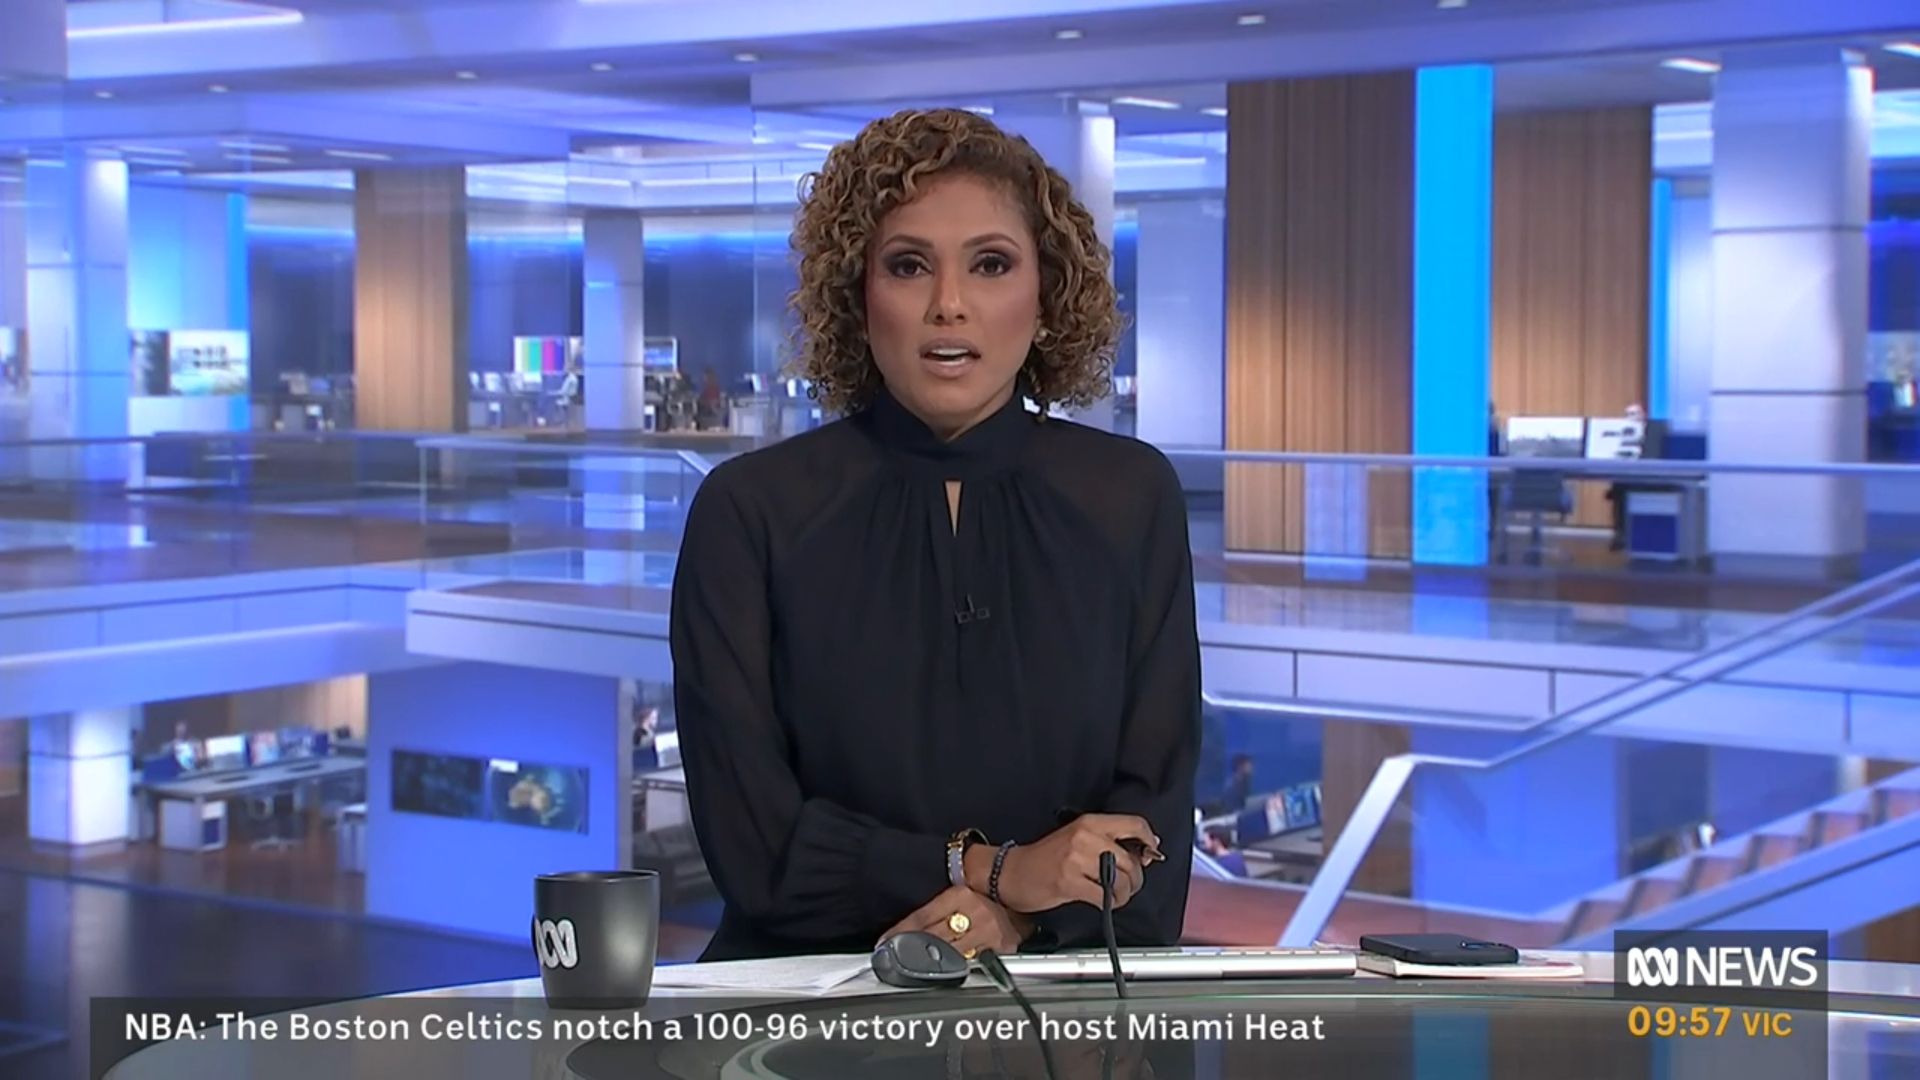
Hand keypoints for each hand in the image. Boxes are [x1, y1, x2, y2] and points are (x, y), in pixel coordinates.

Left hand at [879, 885, 1029, 957]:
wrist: (1019, 886)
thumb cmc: (984, 887)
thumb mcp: (957, 890)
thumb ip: (936, 908)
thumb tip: (906, 928)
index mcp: (959, 895)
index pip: (921, 918)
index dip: (900, 932)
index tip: (883, 942)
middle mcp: (974, 912)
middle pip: (934, 939)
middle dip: (913, 951)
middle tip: (894, 958)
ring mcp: (989, 933)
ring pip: (952, 955)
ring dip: (933, 963)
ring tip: (914, 970)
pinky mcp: (1002, 948)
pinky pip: (975, 962)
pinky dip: (960, 968)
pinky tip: (947, 973)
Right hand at [994, 814, 1161, 912]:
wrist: (1011, 872)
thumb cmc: (1045, 858)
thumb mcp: (1078, 840)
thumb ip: (1109, 843)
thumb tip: (1144, 853)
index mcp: (1089, 823)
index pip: (1134, 824)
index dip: (1149, 840)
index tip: (1151, 853)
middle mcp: (1085, 837)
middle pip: (1131, 859)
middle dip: (1136, 878)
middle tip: (1129, 885)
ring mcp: (1076, 859)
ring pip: (1121, 879)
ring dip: (1124, 893)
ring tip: (1114, 895)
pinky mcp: (1069, 882)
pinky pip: (1104, 897)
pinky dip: (1110, 903)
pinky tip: (1103, 902)